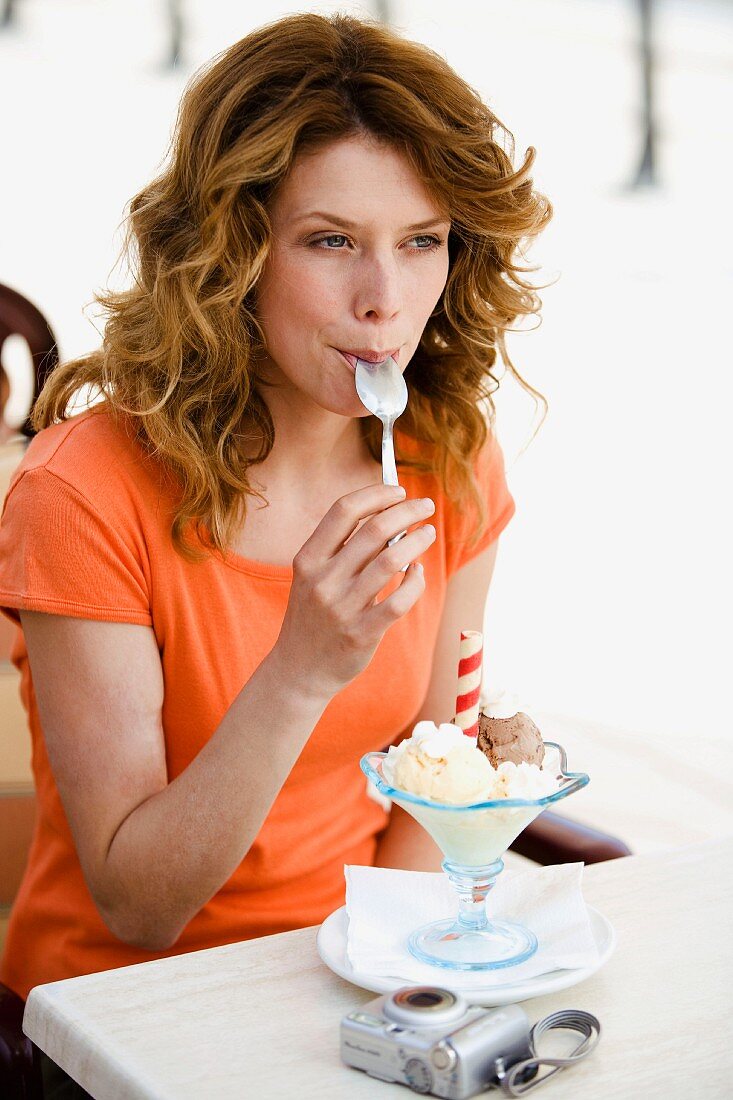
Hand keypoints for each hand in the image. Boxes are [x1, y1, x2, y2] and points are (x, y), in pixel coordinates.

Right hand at [274, 483, 435, 697]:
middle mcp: (323, 580)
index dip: (376, 495)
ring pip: (392, 561)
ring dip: (418, 541)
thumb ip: (342, 550)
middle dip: (407, 511)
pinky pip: (400, 600)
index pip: (344, 511)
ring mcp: (342, 608)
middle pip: (374, 530)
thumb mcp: (312, 577)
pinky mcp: (362, 633)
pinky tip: (417, 573)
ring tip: (428, 534)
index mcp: (308, 559)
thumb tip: (390, 517)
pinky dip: (415, 581)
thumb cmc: (313, 616)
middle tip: (425, 507)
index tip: (399, 491)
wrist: (298, 670)